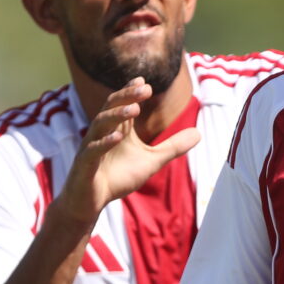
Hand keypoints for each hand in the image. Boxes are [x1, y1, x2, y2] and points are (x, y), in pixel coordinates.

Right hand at [56, 77, 200, 223]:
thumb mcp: (152, 161)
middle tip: (144, 88)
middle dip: (126, 96)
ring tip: (134, 109)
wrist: (90, 203)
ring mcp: (91, 148)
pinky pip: (92, 151)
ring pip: (100, 125)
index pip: (122, 104)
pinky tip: (117, 136)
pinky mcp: (84, 165)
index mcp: (117, 129)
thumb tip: (199, 133)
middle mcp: (102, 133)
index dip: (130, 91)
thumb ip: (172, 147)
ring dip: (116, 115)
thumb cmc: (118, 178)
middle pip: (111, 108)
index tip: (144, 80)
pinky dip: (103, 143)